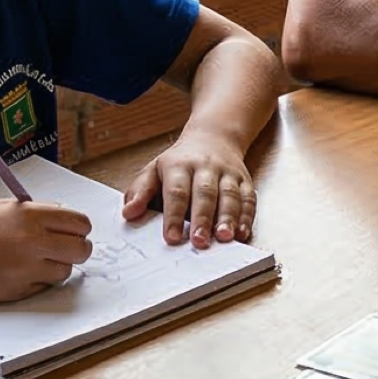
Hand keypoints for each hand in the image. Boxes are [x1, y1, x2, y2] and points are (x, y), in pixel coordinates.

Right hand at [0, 199, 93, 300]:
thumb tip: (64, 218)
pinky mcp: (17, 291)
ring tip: (31, 260)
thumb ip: (36, 213)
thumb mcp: (3, 208)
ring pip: (65, 272)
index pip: (80, 223)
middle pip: (82, 250)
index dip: (79, 229)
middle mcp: (34, 242)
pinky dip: (36, 281)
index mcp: (32, 216)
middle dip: (76, 250)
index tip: (72, 232)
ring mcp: (26, 270)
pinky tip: (14, 272)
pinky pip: (42, 287)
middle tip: (61, 249)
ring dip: (55, 267)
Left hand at [129, 136, 257, 247]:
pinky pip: (248, 198)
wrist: (214, 137)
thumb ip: (140, 192)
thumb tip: (129, 213)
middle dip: (202, 218)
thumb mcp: (154, 170)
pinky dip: (247, 217)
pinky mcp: (244, 180)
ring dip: (228, 218)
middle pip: (205, 193)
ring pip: (230, 195)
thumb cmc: (179, 163)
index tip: (171, 238)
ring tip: (224, 238)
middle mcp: (205, 167)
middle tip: (199, 241)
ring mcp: (227, 173)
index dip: (173, 216)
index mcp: (178, 165)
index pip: (176, 191)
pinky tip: (242, 233)